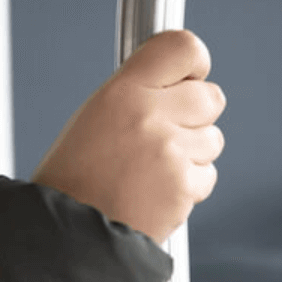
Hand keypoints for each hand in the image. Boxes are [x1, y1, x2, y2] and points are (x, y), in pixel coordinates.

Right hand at [33, 30, 225, 243]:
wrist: (68, 234)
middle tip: (166, 134)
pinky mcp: (183, 185)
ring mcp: (169, 151)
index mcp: (122, 91)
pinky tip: (156, 192)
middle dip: (196, 114)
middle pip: (210, 96)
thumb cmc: (75, 178)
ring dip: (192, 153)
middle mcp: (148, 114)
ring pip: (213, 138)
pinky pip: (207, 174)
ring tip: (152, 169)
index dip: (194, 62)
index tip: (190, 76)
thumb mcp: (95, 117)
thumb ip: (139, 94)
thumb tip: (181, 83)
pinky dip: (189, 185)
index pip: (182, 47)